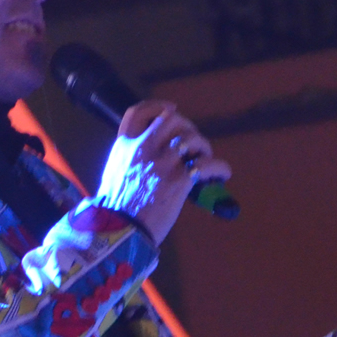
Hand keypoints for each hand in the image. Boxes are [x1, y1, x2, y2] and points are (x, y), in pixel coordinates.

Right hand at [93, 100, 231, 245]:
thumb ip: (131, 159)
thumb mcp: (114, 172)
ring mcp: (162, 162)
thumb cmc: (116, 207)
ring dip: (204, 147)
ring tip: (206, 160)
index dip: (157, 106)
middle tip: (193, 144)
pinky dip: (219, 168)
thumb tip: (155, 157)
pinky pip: (207, 165)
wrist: (119, 230)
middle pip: (171, 119)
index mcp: (124, 146)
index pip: (138, 112)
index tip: (171, 109)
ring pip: (192, 138)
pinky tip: (221, 175)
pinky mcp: (179, 180)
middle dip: (187, 128)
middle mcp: (143, 148)